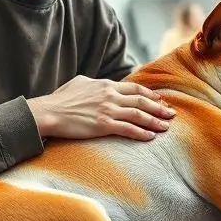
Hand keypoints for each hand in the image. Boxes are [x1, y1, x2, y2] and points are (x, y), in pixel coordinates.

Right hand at [27, 75, 175, 140]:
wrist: (49, 112)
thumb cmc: (60, 99)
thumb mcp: (79, 83)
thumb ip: (94, 84)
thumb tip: (100, 84)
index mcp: (105, 85)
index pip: (134, 89)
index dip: (150, 95)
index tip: (160, 99)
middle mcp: (110, 95)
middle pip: (142, 101)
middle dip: (159, 108)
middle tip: (171, 113)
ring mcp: (108, 110)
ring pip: (139, 115)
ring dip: (155, 121)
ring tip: (166, 127)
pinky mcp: (103, 125)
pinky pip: (128, 129)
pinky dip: (142, 133)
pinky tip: (151, 137)